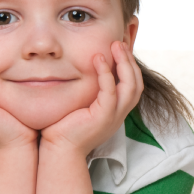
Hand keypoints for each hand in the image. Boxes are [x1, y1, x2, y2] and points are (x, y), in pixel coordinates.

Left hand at [41, 41, 142, 156]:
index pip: (130, 85)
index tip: (119, 48)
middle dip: (130, 61)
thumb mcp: (76, 106)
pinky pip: (110, 92)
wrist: (58, 151)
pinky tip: (98, 60)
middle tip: (120, 42)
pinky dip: (106, 74)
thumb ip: (82, 92)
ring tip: (116, 45)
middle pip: (136, 83)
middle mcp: (118, 113)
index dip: (128, 66)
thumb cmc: (61, 129)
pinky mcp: (103, 117)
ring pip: (130, 86)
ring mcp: (113, 116)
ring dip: (124, 64)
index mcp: (114, 111)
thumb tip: (71, 72)